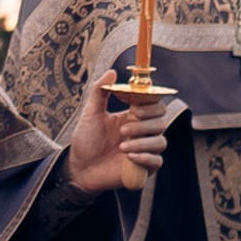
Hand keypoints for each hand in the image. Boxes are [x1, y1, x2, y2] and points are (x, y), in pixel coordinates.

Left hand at [65, 70, 169, 192]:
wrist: (79, 168)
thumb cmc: (86, 141)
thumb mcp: (90, 114)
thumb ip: (100, 92)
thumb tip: (112, 72)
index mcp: (133, 117)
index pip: (154, 105)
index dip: (151, 104)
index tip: (135, 106)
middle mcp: (142, 132)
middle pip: (161, 122)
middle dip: (145, 124)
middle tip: (124, 130)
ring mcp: (145, 150)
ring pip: (160, 141)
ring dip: (142, 142)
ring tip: (122, 147)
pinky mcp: (144, 168)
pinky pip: (156, 161)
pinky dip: (145, 157)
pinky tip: (129, 156)